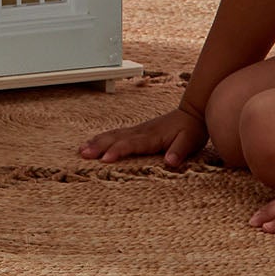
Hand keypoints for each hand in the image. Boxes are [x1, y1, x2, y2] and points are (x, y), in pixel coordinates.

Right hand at [79, 105, 206, 168]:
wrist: (192, 112)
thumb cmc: (191, 129)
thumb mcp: (189, 141)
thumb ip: (179, 151)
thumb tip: (170, 162)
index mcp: (151, 136)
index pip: (131, 144)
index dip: (117, 151)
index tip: (104, 159)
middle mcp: (141, 132)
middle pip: (116, 138)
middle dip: (98, 146)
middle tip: (83, 154)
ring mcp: (138, 130)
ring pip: (113, 135)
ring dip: (97, 141)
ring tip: (82, 149)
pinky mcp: (138, 130)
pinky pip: (117, 134)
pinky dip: (104, 137)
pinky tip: (96, 141)